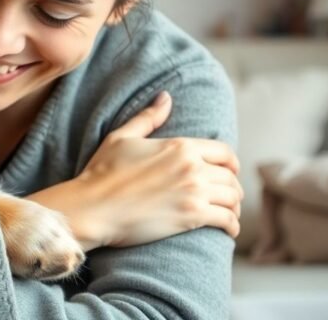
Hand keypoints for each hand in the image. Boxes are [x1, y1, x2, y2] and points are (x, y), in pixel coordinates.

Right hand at [29, 91, 241, 249]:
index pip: (224, 151)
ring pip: (232, 198)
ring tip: (229, 214)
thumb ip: (148, 118)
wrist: (94, 207)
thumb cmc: (102, 172)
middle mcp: (192, 167)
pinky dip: (232, 225)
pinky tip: (228, 229)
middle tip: (228, 196)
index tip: (230, 171)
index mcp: (180, 146)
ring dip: (234, 207)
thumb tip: (166, 97)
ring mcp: (194, 192)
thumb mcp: (122, 137)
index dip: (231, 162)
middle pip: (230, 177)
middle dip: (232, 187)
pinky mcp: (192, 217)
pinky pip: (226, 220)